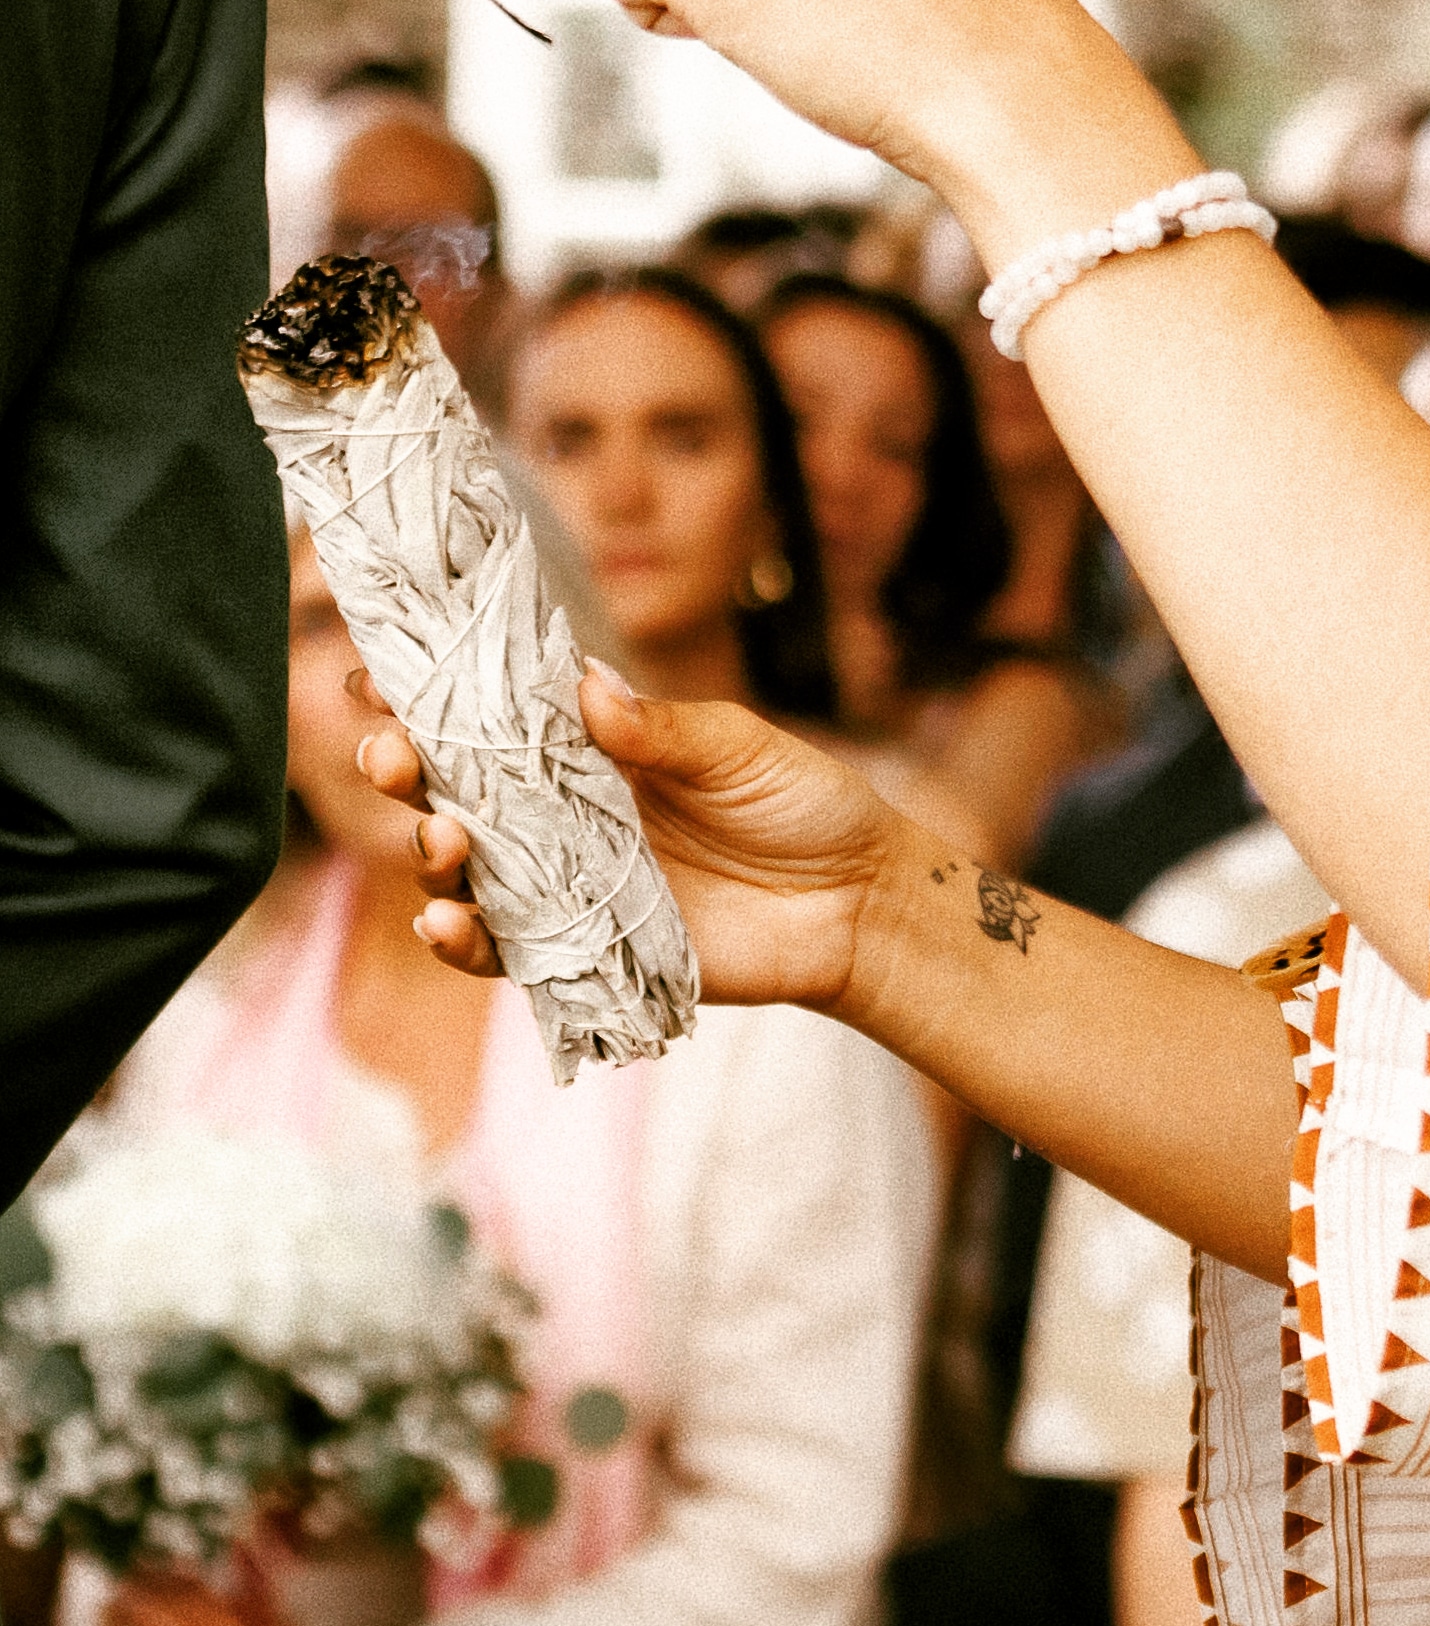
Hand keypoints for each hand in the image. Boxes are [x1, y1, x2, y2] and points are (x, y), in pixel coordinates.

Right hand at [358, 662, 909, 1013]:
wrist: (857, 901)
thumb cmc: (804, 805)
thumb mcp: (741, 749)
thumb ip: (663, 728)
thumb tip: (584, 683)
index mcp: (594, 749)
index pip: (496, 717)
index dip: (431, 697)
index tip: (376, 674)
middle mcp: (563, 815)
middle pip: (455, 790)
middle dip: (406, 769)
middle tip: (389, 752)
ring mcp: (565, 885)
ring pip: (463, 872)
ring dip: (432, 853)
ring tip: (441, 834)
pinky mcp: (582, 950)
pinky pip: (502, 952)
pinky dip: (464, 941)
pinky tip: (446, 922)